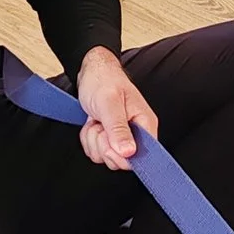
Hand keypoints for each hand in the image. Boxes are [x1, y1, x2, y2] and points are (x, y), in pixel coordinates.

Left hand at [75, 47, 158, 170]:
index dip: (123, 156)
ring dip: (94, 140)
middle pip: (121, 161)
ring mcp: (121, 138)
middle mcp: (136, 134)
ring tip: (97, 120)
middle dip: (103, 145)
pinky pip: (96, 151)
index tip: (110, 140)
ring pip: (105, 157)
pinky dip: (88, 138)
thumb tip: (129, 152)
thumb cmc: (104, 81)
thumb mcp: (109, 104)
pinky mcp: (108, 139)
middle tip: (101, 124)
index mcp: (145, 124)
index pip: (142, 156)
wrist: (91, 73)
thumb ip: (119, 129)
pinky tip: (93, 123)